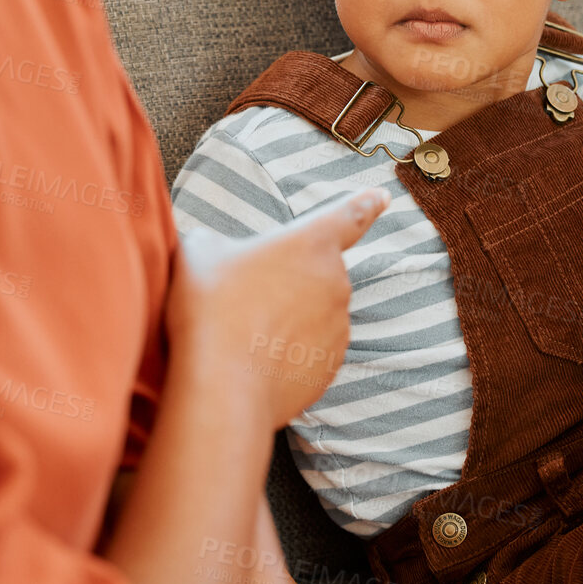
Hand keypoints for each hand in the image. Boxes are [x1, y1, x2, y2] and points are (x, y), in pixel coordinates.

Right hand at [166, 188, 389, 430]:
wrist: (223, 387)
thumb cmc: (211, 308)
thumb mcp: (200, 252)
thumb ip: (221, 244)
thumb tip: (222, 255)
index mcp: (312, 244)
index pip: (348, 216)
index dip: (365, 204)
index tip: (382, 196)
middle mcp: (336, 283)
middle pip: (315, 273)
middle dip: (287, 281)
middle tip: (245, 297)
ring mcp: (337, 328)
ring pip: (312, 313)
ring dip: (286, 318)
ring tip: (243, 332)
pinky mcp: (329, 366)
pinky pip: (309, 350)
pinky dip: (287, 352)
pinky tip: (254, 359)